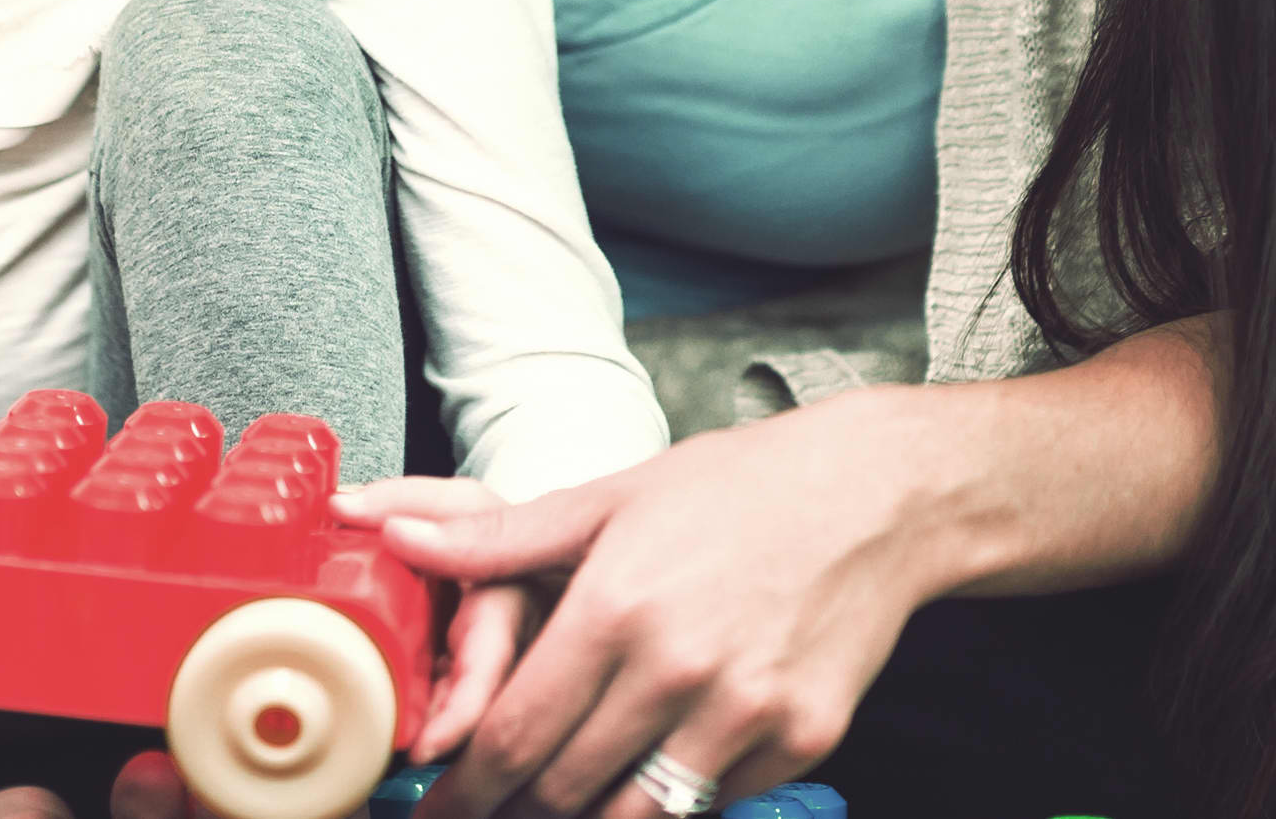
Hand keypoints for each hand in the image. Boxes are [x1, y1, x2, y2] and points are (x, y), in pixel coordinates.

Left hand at [371, 395, 957, 818]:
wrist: (878, 494)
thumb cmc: (741, 488)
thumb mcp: (613, 498)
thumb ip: (500, 539)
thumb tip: (398, 540)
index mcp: (616, 608)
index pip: (514, 736)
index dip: (465, 788)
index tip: (442, 807)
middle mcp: (677, 669)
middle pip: (565, 789)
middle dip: (517, 808)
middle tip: (494, 807)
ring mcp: (745, 712)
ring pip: (637, 814)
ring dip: (593, 816)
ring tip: (567, 798)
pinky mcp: (801, 739)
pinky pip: (716, 800)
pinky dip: (682, 794)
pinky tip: (665, 761)